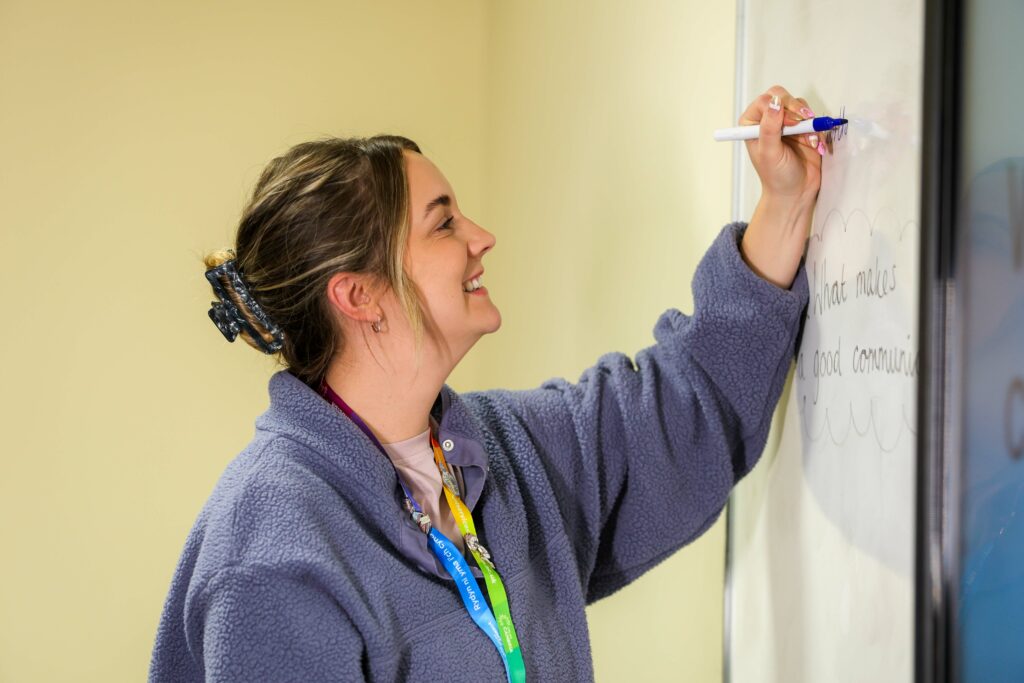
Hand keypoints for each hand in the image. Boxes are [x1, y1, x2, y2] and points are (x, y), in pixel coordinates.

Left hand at [740, 85, 822, 203]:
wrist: (796, 192)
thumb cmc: (777, 177)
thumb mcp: (769, 153)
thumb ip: (769, 128)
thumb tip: (774, 103)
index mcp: (751, 125)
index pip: (764, 102)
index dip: (779, 108)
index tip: (789, 124)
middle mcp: (768, 121)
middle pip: (781, 96)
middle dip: (795, 108)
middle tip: (803, 123)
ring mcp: (786, 123)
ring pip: (799, 105)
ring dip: (807, 121)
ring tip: (809, 140)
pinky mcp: (803, 128)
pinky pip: (813, 117)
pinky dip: (817, 128)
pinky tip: (815, 144)